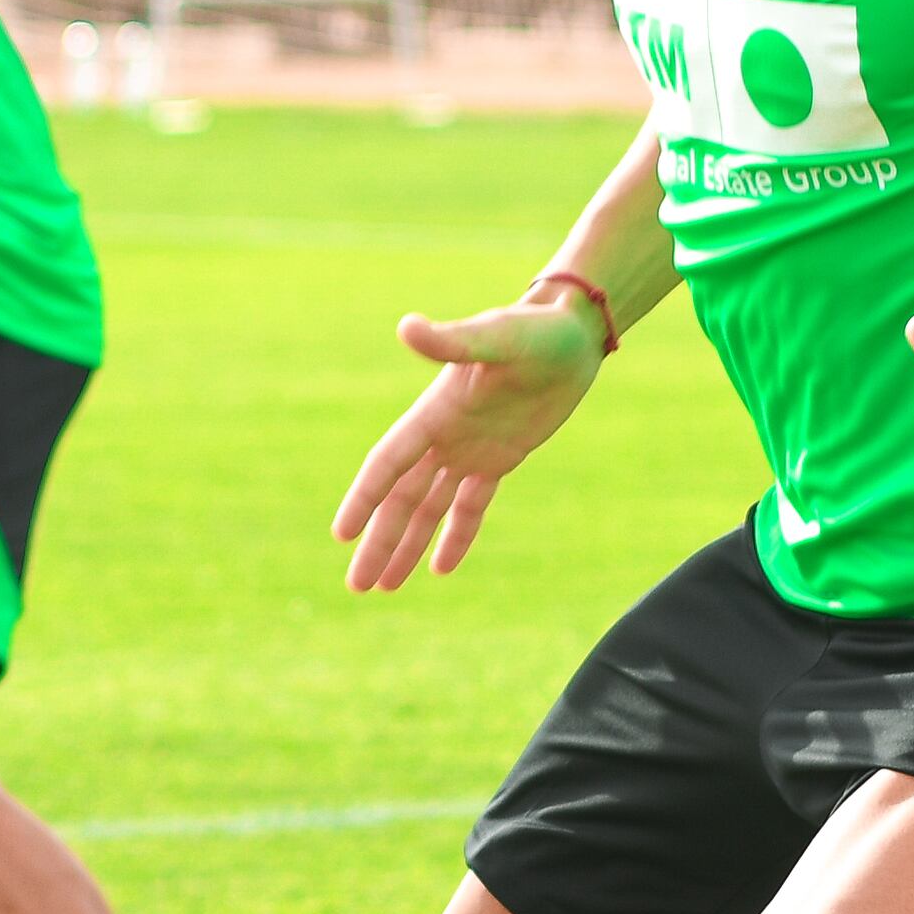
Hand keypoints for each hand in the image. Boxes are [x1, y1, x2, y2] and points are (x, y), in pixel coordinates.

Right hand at [331, 294, 606, 591]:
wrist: (572, 333)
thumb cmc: (534, 328)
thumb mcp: (496, 337)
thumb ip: (452, 340)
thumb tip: (407, 326)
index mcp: (433, 412)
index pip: (388, 463)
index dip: (364, 499)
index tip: (342, 534)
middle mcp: (443, 436)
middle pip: (401, 499)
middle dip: (378, 542)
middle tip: (356, 586)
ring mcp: (468, 450)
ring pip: (428, 508)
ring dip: (406, 545)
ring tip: (385, 587)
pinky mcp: (499, 459)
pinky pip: (471, 506)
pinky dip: (455, 536)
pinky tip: (439, 568)